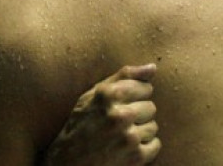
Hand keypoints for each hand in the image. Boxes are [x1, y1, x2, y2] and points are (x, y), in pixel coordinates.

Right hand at [41, 64, 159, 165]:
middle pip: (151, 107)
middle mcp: (120, 115)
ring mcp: (128, 137)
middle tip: (118, 124)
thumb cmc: (81, 124)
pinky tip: (126, 149)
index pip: (146, 87)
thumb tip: (153, 67)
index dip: (136, 97)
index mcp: (109, 95)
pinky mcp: (135, 157)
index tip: (123, 105)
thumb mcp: (94, 94)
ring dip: (140, 132)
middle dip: (138, 115)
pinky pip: (155, 145)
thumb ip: (125, 76)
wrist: (67, 163)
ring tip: (120, 137)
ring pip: (153, 127)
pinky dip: (144, 148)